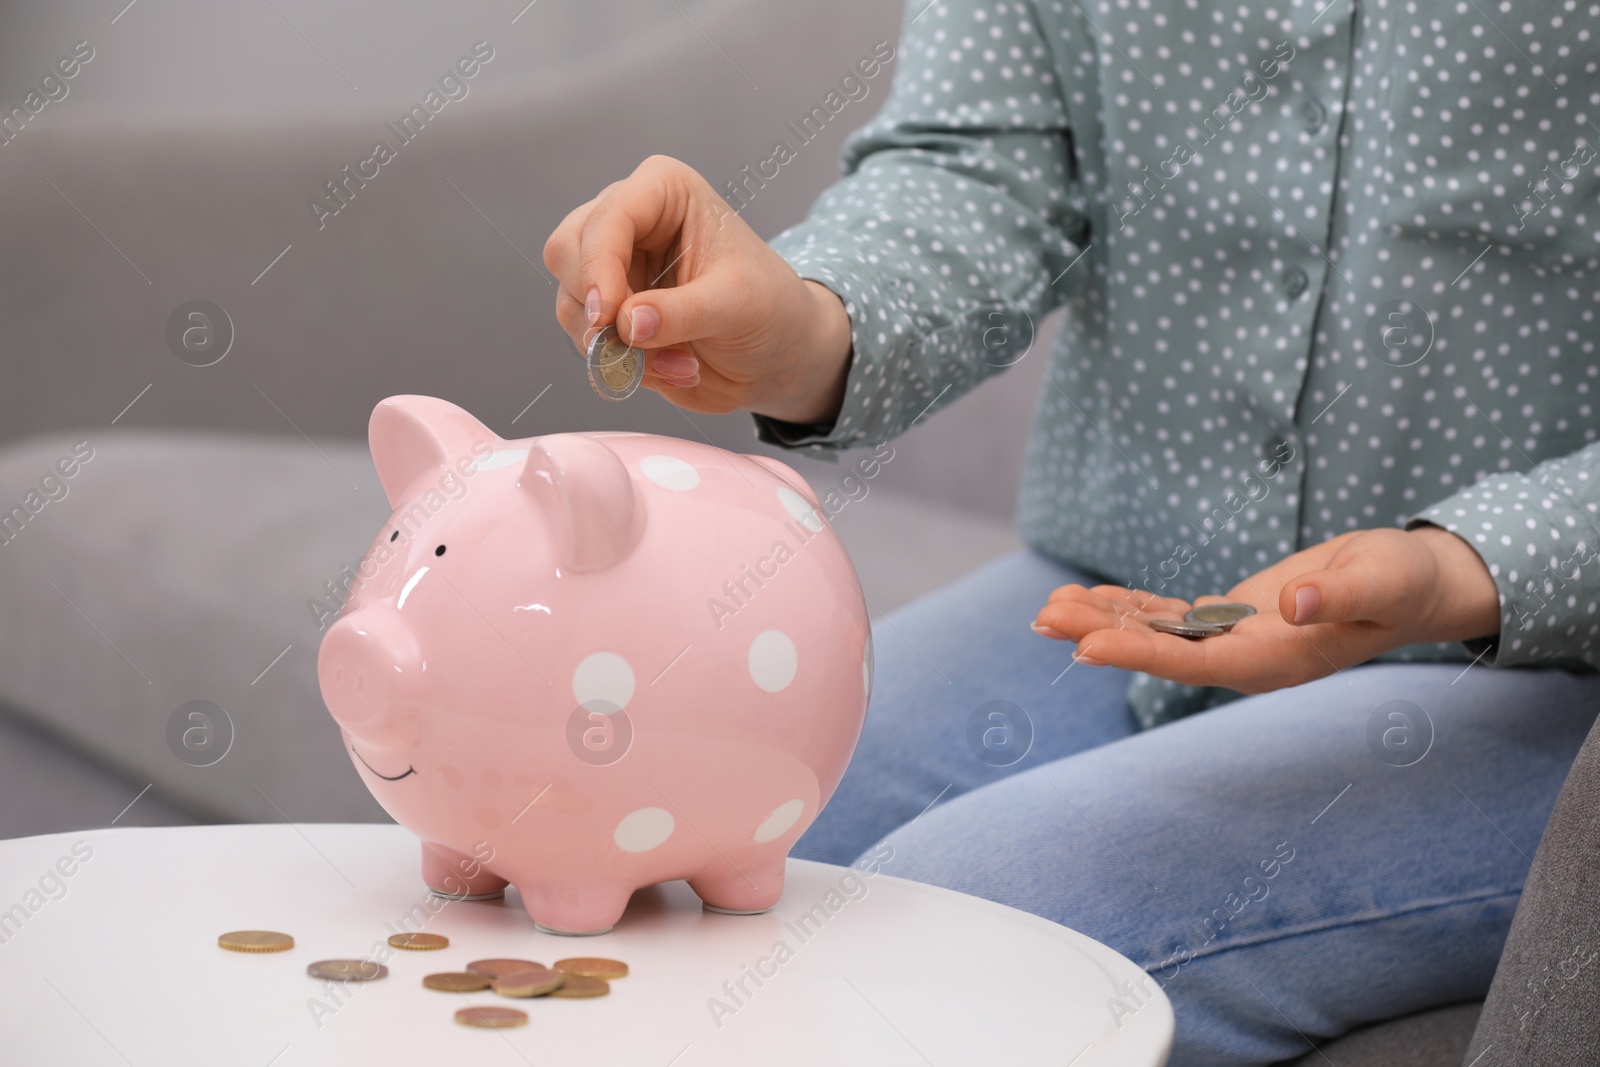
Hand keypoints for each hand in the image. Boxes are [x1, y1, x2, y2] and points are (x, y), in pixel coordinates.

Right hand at [543, 155, 853, 423]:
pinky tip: (672, 371)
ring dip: (615, 347)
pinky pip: (586, 340)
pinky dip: (622, 366)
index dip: (597, 267)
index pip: (607, 217)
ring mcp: (613, 269)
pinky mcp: (610, 313)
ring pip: (569, 302)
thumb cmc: (770, 308)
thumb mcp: (736, 305)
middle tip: (632, 344)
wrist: (778, 355)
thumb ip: (679, 313)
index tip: (607, 316)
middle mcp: (628, 221)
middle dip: (595, 306)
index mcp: (663, 192)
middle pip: (566, 251)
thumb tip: (625, 324)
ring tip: (680, 364)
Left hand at [1031, 526, 1501, 692]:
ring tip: (1047, 609)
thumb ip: (1341, 594)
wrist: (1413, 584)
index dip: (1140, 653)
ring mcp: (1235, 642)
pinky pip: (1169, 617)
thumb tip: (1294, 603)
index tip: (1087, 646)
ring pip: (1157, 634)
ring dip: (1103, 620)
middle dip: (1102, 634)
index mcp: (1278, 660)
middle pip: (1162, 651)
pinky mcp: (1230, 618)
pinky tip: (1088, 599)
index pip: (1196, 664)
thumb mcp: (1381, 580)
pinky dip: (1128, 606)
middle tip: (1043, 618)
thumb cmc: (1402, 583)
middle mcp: (1246, 659)